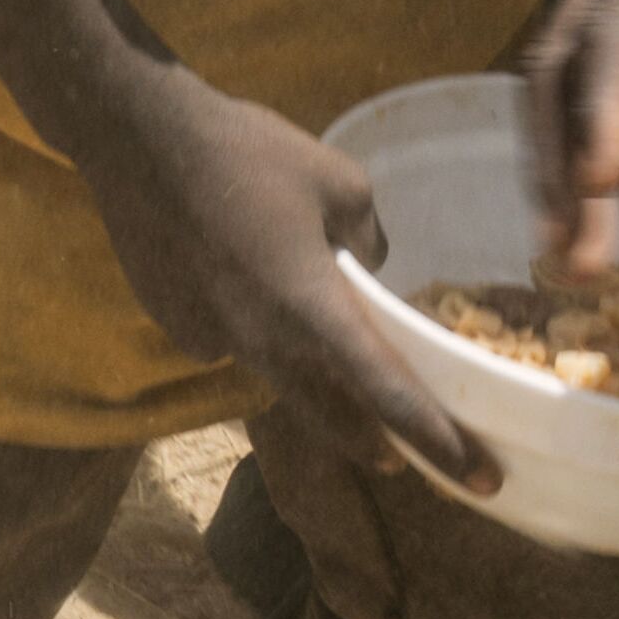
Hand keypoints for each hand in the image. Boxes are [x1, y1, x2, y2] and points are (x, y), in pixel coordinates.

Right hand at [68, 68, 480, 489]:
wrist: (136, 138)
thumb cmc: (247, 151)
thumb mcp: (340, 179)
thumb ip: (368, 237)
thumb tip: (365, 265)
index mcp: (314, 308)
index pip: (389, 394)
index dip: (439, 441)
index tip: (481, 479)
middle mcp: (264, 340)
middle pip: (333, 415)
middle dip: (377, 443)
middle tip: (406, 459)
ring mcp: (213, 337)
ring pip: (279, 379)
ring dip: (316, 387)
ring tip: (333, 373)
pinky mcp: (176, 323)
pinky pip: (228, 342)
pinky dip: (251, 331)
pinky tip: (238, 285)